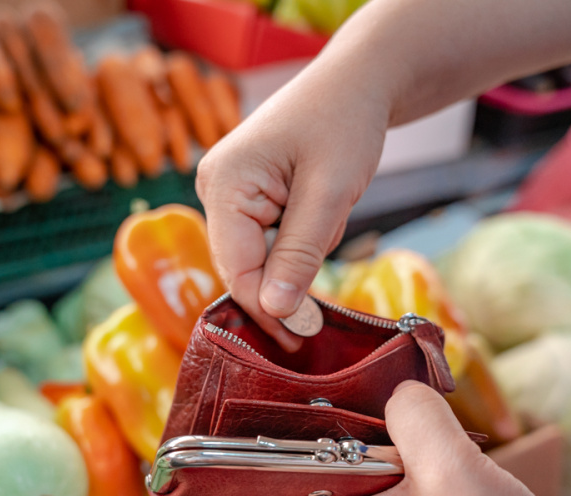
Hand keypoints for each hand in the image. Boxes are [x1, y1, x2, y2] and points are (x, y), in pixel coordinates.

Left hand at [183, 381, 570, 495]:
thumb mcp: (451, 476)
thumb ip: (413, 419)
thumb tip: (396, 386)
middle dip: (254, 474)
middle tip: (240, 420)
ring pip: (327, 491)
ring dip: (313, 451)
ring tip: (305, 398)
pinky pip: (372, 478)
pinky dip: (368, 446)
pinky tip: (386, 410)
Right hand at [195, 50, 390, 350]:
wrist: (356, 82)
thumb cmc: (344, 123)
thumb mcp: (330, 192)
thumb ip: (300, 255)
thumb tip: (275, 312)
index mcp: (224, 183)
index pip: (237, 270)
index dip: (269, 309)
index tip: (304, 338)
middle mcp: (213, 188)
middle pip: (245, 267)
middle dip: (290, 272)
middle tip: (330, 249)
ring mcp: (227, 192)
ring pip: (262, 256)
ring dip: (302, 249)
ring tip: (331, 204)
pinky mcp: (246, 196)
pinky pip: (271, 239)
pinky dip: (302, 235)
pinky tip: (322, 202)